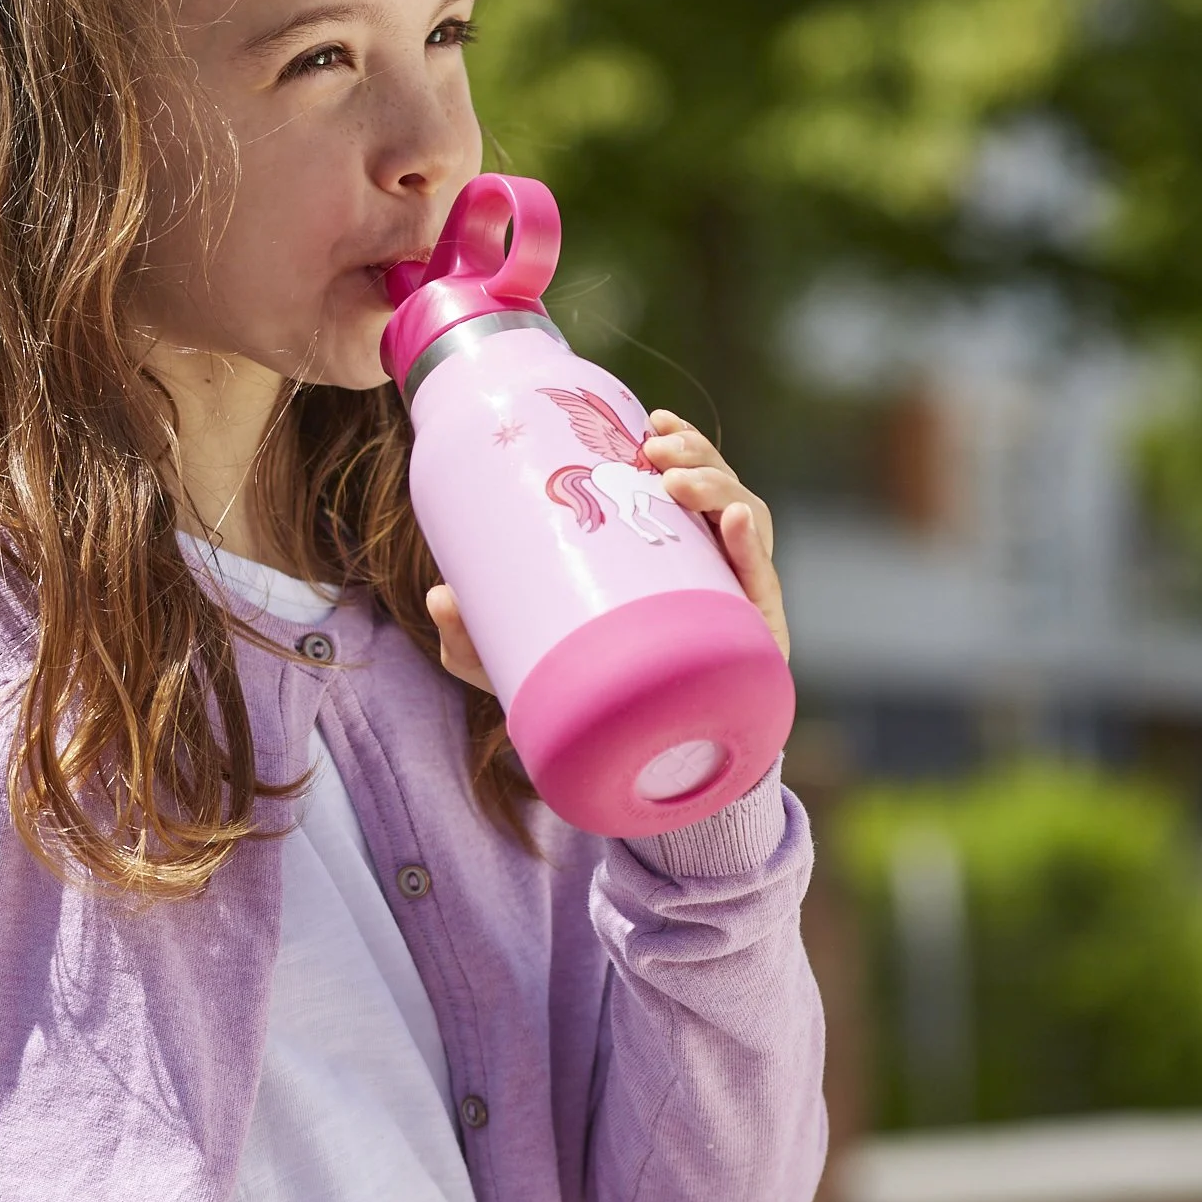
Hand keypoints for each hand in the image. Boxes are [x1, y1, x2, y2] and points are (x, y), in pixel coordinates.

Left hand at [425, 405, 789, 692]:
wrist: (637, 777)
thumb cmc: (588, 706)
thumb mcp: (523, 668)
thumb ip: (475, 641)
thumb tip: (438, 595)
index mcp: (672, 557)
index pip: (687, 486)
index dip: (681, 444)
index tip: (651, 423)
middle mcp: (712, 571)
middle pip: (718, 491)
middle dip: (695, 456)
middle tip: (653, 451)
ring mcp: (737, 604)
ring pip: (745, 521)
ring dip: (719, 484)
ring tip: (676, 482)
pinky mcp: (755, 647)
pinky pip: (763, 588)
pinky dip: (753, 549)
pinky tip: (734, 521)